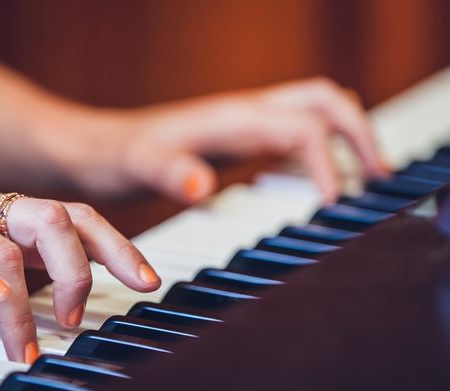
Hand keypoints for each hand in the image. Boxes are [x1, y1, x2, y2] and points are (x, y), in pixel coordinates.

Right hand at [0, 190, 159, 361]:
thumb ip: (14, 276)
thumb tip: (56, 309)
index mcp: (5, 215)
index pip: (75, 218)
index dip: (117, 245)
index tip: (146, 280)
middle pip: (58, 216)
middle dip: (88, 263)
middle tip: (83, 317)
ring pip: (10, 238)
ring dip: (28, 299)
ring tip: (31, 342)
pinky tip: (0, 303)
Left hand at [65, 77, 388, 202]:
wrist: (91, 149)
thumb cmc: (112, 156)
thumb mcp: (137, 166)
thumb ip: (169, 171)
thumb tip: (203, 186)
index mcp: (232, 118)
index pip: (305, 128)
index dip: (329, 164)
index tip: (331, 207)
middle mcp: (244, 114)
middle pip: (324, 103)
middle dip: (360, 134)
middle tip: (379, 177)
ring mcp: (240, 125)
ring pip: (312, 114)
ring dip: (345, 138)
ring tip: (363, 179)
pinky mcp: (233, 141)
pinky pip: (289, 135)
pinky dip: (316, 152)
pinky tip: (309, 182)